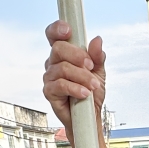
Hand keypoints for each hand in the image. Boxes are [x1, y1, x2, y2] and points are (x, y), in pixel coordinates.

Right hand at [43, 20, 105, 136]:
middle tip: (90, 66)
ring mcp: (50, 77)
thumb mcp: (99, 72)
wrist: (90, 117)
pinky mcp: (49, 92)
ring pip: (63, 68)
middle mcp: (54, 63)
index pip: (54, 35)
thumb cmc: (91, 93)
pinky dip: (76, 88)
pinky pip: (61, 85)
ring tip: (93, 86)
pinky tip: (85, 93)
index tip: (68, 31)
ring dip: (82, 77)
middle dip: (77, 55)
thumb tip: (97, 41)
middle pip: (58, 49)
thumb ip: (97, 56)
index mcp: (63, 54)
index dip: (57, 29)